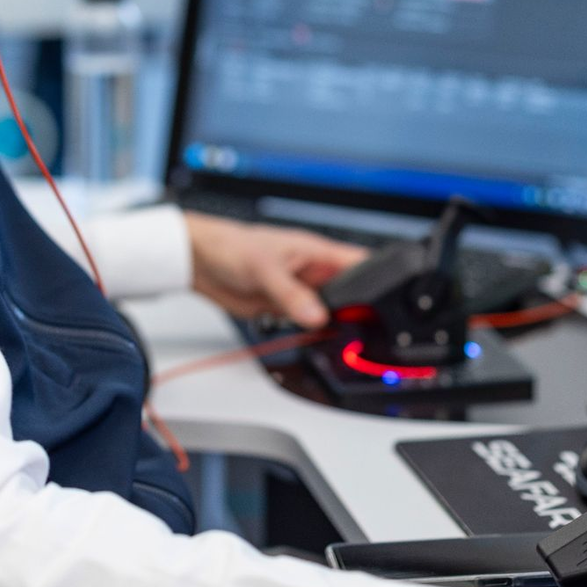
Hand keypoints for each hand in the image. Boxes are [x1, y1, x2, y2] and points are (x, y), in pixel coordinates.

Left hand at [182, 212, 364, 328]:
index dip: (379, 280)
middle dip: (358, 312)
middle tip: (361, 330)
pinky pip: (307, 326)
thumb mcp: (264, 269)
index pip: (360, 263)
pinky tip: (311, 340)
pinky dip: (311, 335)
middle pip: (351, 295)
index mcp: (317, 253)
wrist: (200, 261)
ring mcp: (301, 293)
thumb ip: (291, 294)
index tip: (387, 303)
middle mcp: (314, 274)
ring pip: (330, 314)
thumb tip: (316, 316)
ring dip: (333, 327)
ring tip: (334, 336)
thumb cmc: (231, 246)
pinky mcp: (286, 310)